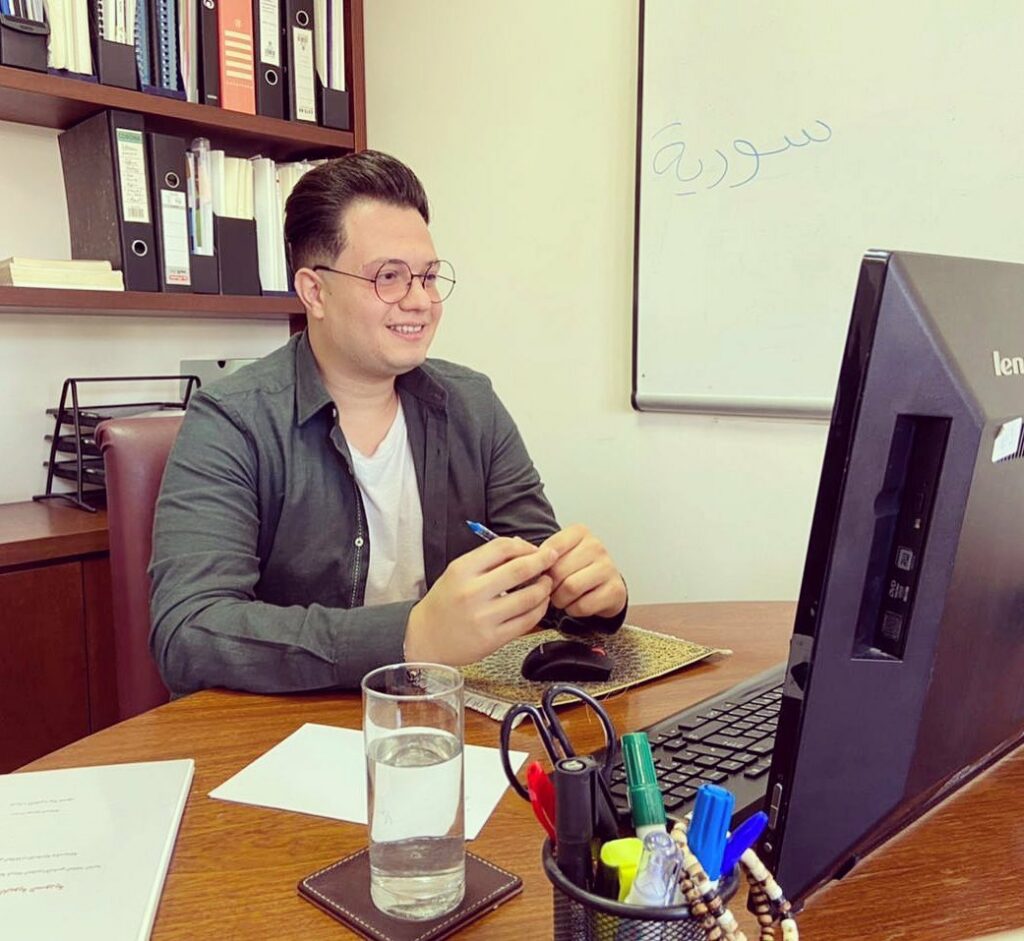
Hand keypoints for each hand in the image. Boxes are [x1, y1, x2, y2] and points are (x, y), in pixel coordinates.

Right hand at [404, 538, 556, 664]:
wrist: (425, 638)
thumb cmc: (444, 602)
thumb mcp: (457, 572)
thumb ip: (487, 559)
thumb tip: (522, 545)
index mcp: (461, 570)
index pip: (502, 547)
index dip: (525, 546)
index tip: (535, 549)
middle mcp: (472, 592)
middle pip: (519, 569)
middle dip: (543, 561)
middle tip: (552, 558)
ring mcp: (483, 618)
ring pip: (529, 597)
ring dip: (544, 587)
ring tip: (547, 583)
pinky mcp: (492, 639)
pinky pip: (526, 621)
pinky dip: (540, 609)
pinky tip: (540, 603)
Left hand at [539, 524, 626, 618]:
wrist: (604, 586)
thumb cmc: (576, 569)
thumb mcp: (560, 554)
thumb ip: (541, 553)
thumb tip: (523, 551)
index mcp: (579, 532)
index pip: (550, 548)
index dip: (541, 567)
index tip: (541, 573)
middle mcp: (596, 546)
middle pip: (558, 571)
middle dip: (549, 586)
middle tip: (551, 590)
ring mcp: (608, 567)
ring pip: (570, 588)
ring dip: (560, 600)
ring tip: (562, 598)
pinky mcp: (614, 590)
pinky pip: (582, 605)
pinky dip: (573, 610)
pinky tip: (576, 604)